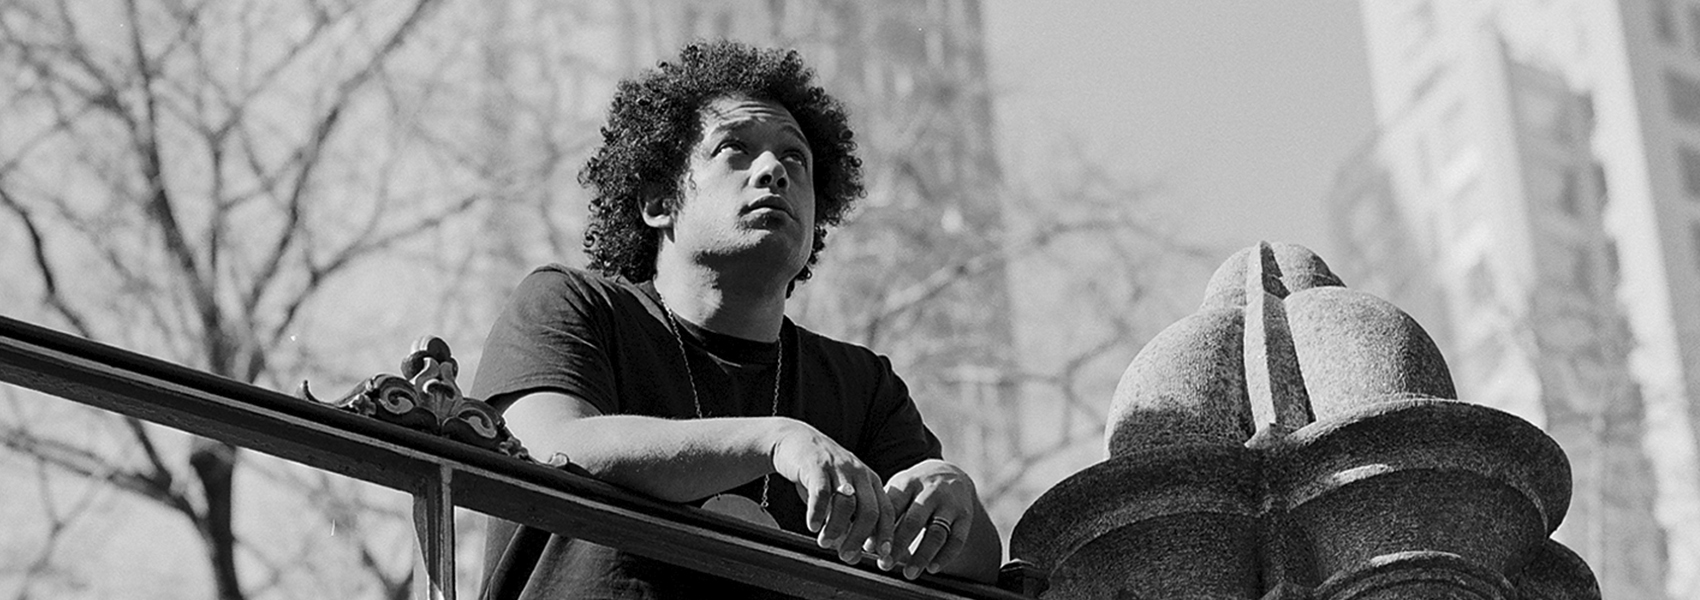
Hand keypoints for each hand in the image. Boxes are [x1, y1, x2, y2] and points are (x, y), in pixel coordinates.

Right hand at [769, 419, 892, 563]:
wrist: (795, 440)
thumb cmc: (820, 475)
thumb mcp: (841, 495)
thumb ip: (850, 521)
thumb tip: (856, 556)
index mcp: (871, 481)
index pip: (887, 512)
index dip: (886, 536)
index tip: (882, 557)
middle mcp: (859, 473)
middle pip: (870, 511)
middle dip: (860, 538)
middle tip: (847, 556)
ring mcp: (839, 468)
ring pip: (846, 503)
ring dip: (836, 528)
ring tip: (824, 543)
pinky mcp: (816, 465)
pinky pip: (821, 493)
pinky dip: (817, 513)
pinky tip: (812, 526)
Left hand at [880, 459, 976, 578]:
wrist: (951, 472)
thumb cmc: (915, 488)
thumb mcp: (899, 489)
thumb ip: (885, 513)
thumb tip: (867, 545)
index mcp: (909, 482)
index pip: (893, 507)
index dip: (881, 529)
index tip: (870, 549)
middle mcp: (931, 491)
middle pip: (913, 521)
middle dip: (898, 545)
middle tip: (884, 565)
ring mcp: (950, 503)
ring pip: (936, 533)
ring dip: (921, 555)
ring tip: (909, 573)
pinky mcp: (965, 516)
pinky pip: (957, 539)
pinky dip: (945, 556)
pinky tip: (932, 569)